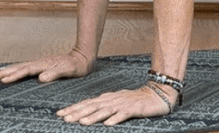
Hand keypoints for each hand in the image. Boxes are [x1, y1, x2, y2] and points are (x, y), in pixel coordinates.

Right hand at [0, 50, 91, 83]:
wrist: (82, 57)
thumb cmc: (77, 66)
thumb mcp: (69, 71)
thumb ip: (55, 73)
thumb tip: (41, 78)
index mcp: (44, 65)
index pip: (26, 71)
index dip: (14, 75)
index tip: (3, 80)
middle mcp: (39, 63)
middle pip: (18, 68)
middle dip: (3, 73)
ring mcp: (39, 64)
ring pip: (19, 67)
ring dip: (5, 71)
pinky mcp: (40, 66)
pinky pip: (23, 68)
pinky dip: (13, 70)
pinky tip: (8, 72)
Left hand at [57, 85, 173, 125]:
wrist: (158, 93)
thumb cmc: (137, 99)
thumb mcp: (118, 101)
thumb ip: (105, 105)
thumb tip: (90, 110)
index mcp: (108, 98)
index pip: (87, 103)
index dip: (74, 108)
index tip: (60, 114)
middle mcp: (113, 100)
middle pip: (92, 106)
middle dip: (78, 113)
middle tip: (65, 119)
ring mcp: (123, 104)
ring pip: (105, 111)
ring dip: (93, 116)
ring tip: (82, 123)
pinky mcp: (134, 108)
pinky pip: (123, 115)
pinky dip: (115, 119)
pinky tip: (108, 124)